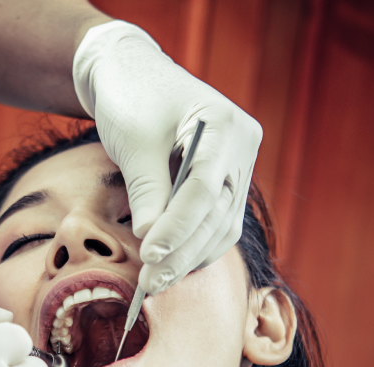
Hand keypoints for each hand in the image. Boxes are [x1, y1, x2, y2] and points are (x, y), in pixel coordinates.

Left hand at [74, 21, 262, 294]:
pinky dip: (194, 248)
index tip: (149, 255)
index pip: (206, 188)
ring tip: (154, 283)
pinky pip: (216, 225)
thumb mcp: (134, 142)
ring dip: (189, 258)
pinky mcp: (225, 184)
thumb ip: (147, 191)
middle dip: (182, 253)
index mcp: (226, 125)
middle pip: (218, 213)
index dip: (178, 227)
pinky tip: (169, 267)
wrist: (132, 74)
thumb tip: (152, 243)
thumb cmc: (131, 99)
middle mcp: (241, 147)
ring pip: (222, 226)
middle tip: (149, 284)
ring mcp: (238, 167)